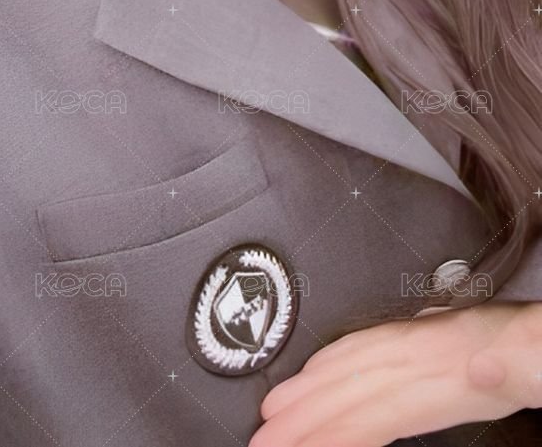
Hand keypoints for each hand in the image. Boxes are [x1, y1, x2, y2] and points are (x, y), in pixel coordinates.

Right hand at [248, 301, 541, 446]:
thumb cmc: (540, 355)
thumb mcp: (535, 366)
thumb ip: (511, 369)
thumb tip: (477, 367)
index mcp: (458, 370)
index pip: (383, 408)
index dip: (336, 430)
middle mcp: (432, 351)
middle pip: (357, 386)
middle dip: (305, 414)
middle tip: (260, 440)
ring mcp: (427, 341)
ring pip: (357, 365)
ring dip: (311, 387)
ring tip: (274, 409)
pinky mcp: (431, 337)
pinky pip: (371, 345)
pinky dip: (337, 357)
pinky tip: (321, 369)